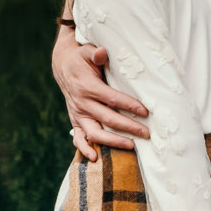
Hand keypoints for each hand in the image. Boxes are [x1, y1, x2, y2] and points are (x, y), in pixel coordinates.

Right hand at [51, 27, 148, 158]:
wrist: (63, 68)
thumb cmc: (81, 59)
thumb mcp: (87, 51)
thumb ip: (96, 54)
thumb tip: (102, 52)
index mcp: (87, 86)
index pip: (112, 98)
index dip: (129, 105)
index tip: (145, 111)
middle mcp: (82, 103)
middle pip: (107, 118)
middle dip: (128, 127)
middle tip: (147, 133)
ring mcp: (78, 114)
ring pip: (95, 133)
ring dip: (113, 142)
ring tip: (131, 146)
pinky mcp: (76, 121)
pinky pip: (79, 138)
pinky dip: (85, 149)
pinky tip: (95, 158)